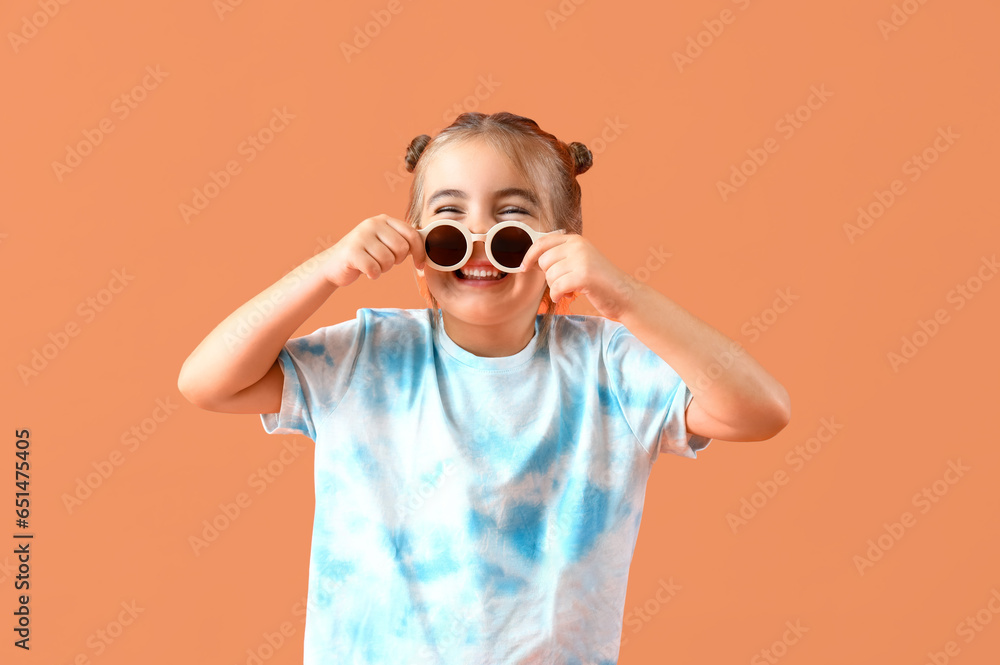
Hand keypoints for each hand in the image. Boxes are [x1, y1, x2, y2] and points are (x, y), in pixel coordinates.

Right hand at [321, 214, 425, 287]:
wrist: (334, 265)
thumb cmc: (365, 255)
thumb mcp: (384, 242)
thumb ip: (403, 241)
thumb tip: (427, 248)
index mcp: (384, 220)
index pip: (412, 234)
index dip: (420, 252)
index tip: (420, 264)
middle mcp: (372, 224)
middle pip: (402, 248)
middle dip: (397, 261)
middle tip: (385, 262)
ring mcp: (361, 236)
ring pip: (388, 261)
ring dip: (383, 268)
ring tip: (372, 264)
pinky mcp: (351, 252)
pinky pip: (374, 269)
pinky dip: (373, 274)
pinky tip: (365, 271)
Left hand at [518, 232, 638, 319]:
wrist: (624, 295)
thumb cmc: (600, 282)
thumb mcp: (580, 261)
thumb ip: (560, 256)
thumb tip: (531, 260)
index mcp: (576, 240)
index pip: (542, 242)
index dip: (529, 255)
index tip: (523, 267)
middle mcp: (578, 245)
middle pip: (543, 261)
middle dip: (549, 277)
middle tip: (564, 283)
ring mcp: (582, 259)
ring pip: (550, 276)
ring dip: (557, 288)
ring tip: (572, 289)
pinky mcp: (584, 275)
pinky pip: (557, 287)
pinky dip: (559, 296)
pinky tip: (569, 296)